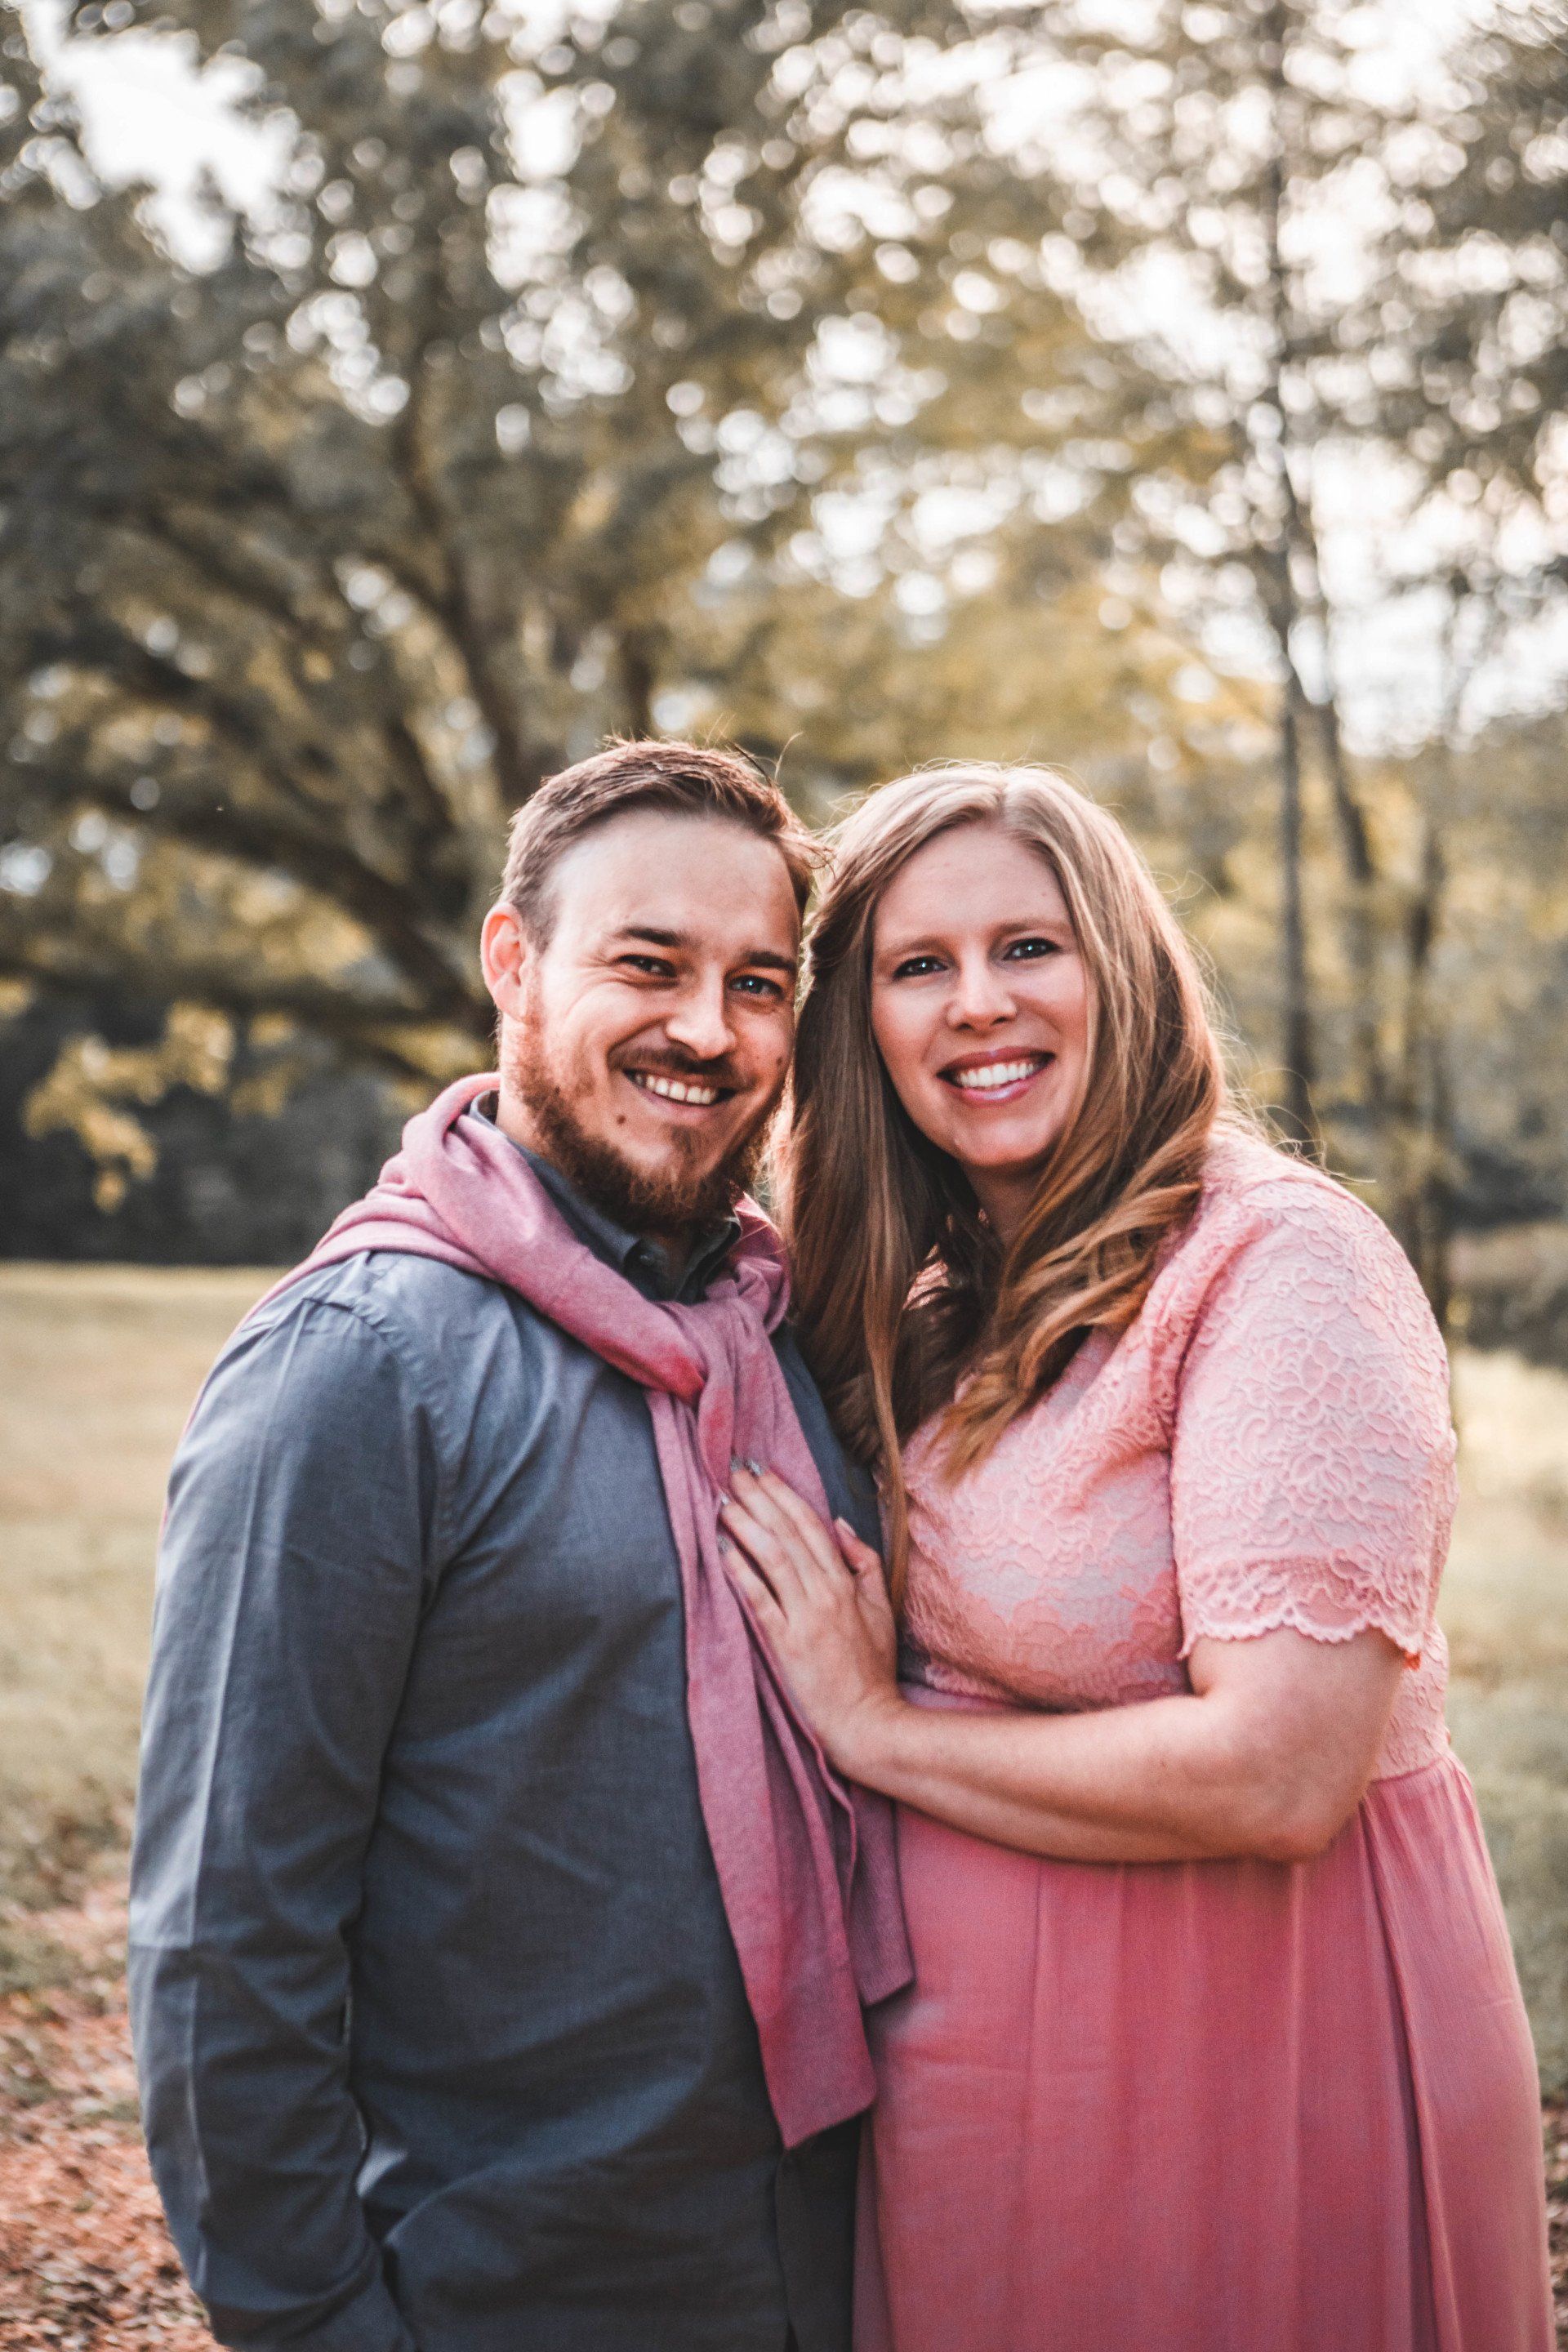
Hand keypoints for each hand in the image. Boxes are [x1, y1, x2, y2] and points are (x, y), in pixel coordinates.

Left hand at [719, 1465, 902, 1780]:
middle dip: (759, 1498)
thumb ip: (865, 1564)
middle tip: (733, 1472)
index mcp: (846, 1582)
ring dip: (746, 1525)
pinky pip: (760, 1600)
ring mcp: (805, 1617)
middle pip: (788, 1533)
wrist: (866, 1719)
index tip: (762, 1472)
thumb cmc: (872, 1667)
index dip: (785, 1495)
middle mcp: (825, 1593)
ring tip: (723, 1501)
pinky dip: (742, 1573)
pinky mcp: (787, 1644)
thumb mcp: (882, 1609)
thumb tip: (841, 1526)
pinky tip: (723, 1550)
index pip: (811, 1525)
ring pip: (773, 1558)